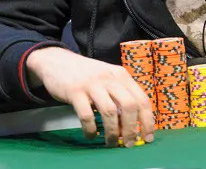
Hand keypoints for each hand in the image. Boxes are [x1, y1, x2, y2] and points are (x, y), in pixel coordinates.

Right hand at [26, 47, 153, 146]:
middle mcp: (109, 78)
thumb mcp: (108, 78)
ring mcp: (92, 84)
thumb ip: (119, 95)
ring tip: (111, 143)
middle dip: (131, 129)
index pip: (142, 99)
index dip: (147, 120)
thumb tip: (130, 125)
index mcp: (121, 75)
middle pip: (129, 106)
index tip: (148, 136)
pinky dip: (91, 129)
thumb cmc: (86, 74)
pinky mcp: (75, 91)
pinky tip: (91, 135)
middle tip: (128, 143)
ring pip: (110, 112)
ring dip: (112, 132)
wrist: (57, 61)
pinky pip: (86, 115)